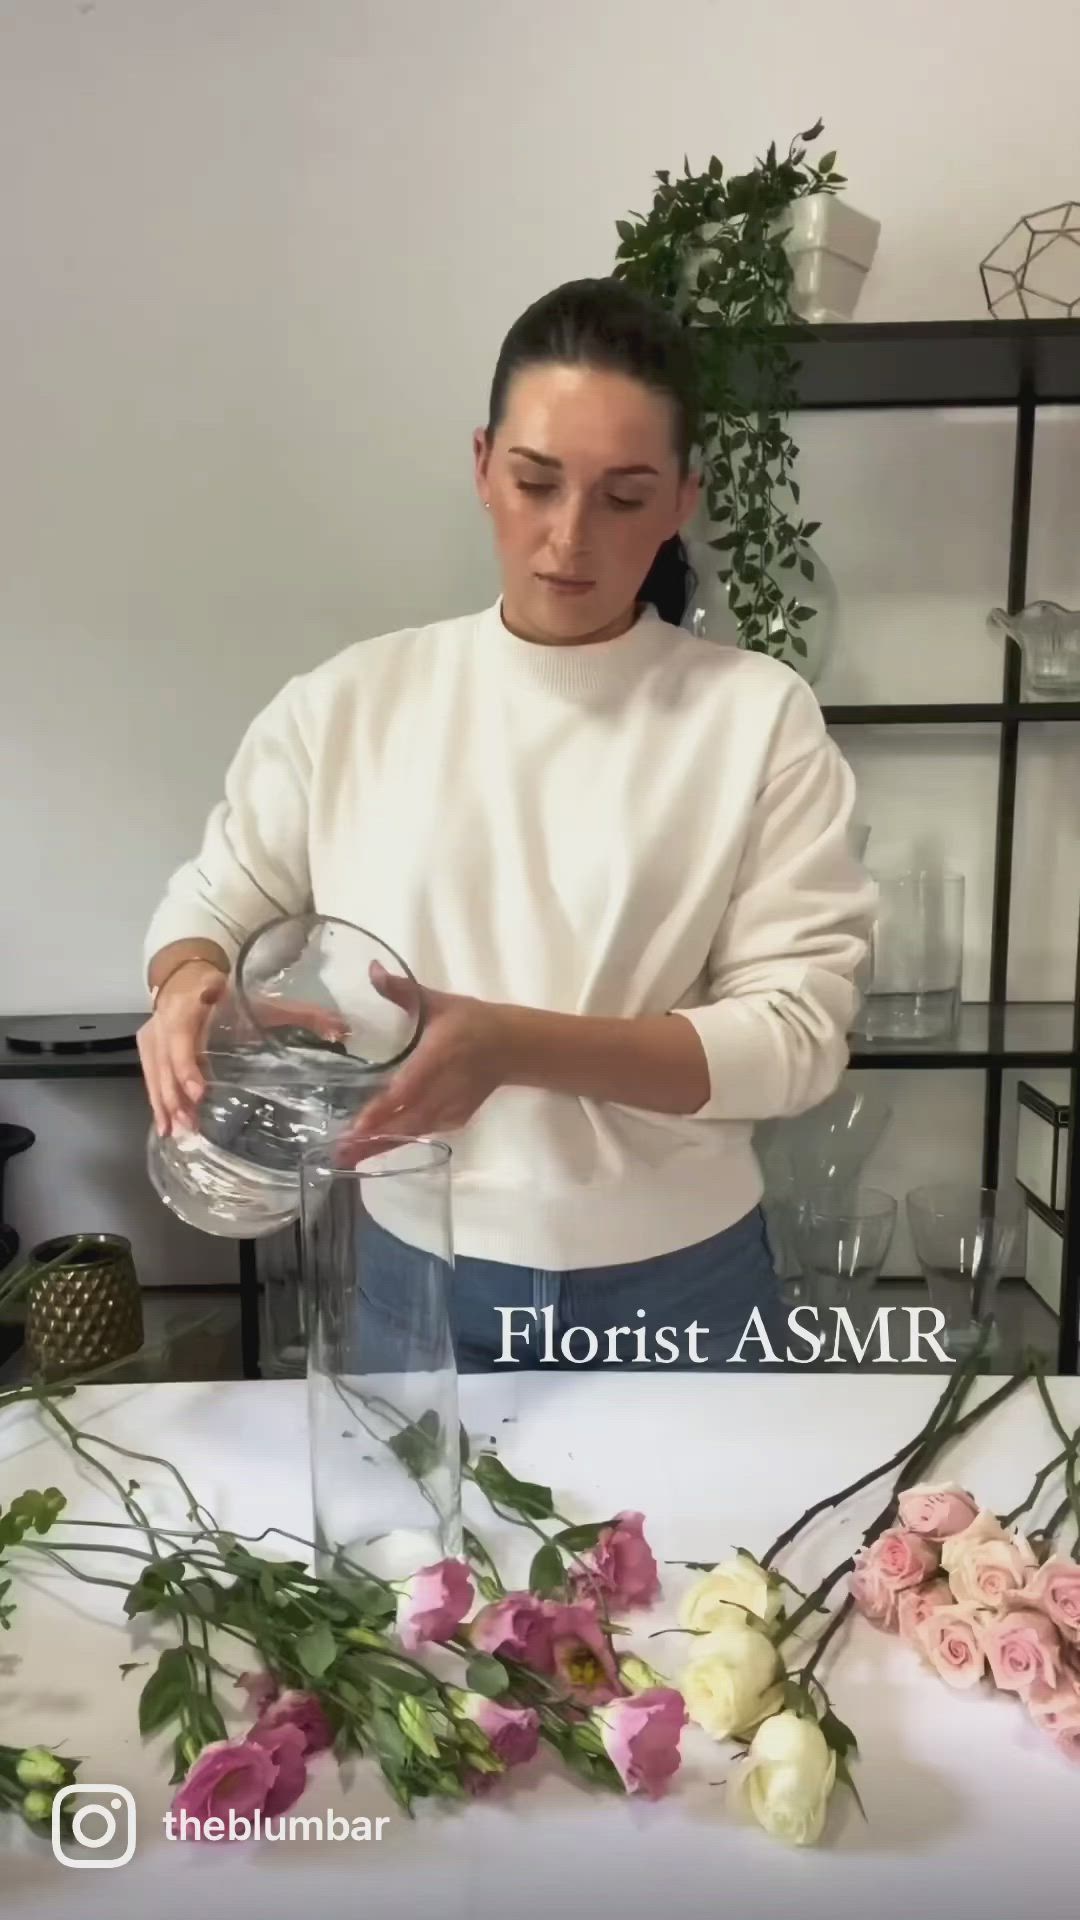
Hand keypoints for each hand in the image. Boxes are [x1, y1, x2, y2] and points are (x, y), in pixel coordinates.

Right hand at [139, 962, 348, 1137]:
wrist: (188, 975)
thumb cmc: (230, 992)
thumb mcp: (264, 1001)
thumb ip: (303, 1014)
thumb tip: (343, 1030)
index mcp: (190, 1004)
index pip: (182, 1036)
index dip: (187, 1064)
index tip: (199, 1091)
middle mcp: (165, 1019)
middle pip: (164, 1061)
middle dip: (175, 1095)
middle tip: (190, 1125)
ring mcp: (152, 1035)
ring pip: (154, 1073)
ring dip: (164, 1104)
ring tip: (178, 1132)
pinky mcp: (148, 1048)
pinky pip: (150, 1077)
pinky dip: (157, 1102)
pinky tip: (166, 1127)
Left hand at [347, 963, 513, 1147]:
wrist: (512, 1047)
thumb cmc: (471, 1021)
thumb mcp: (438, 1001)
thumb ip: (403, 990)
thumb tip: (372, 969)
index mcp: (440, 1054)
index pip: (408, 1087)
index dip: (383, 1108)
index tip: (358, 1125)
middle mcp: (446, 1087)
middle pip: (407, 1120)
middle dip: (373, 1138)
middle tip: (339, 1149)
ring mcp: (452, 1107)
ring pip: (413, 1132)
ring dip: (381, 1146)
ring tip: (347, 1157)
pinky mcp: (455, 1118)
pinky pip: (422, 1132)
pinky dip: (397, 1142)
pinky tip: (371, 1149)